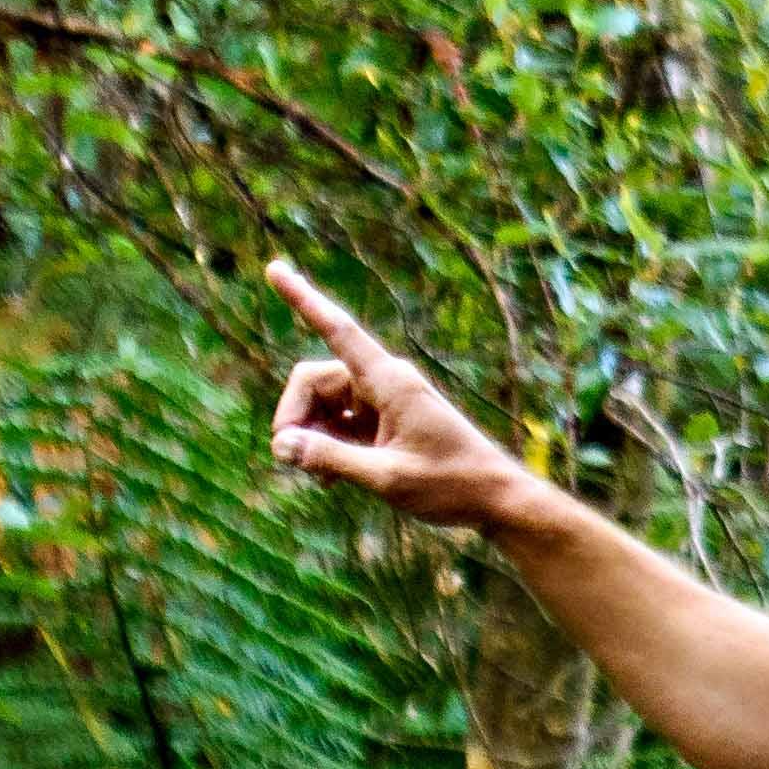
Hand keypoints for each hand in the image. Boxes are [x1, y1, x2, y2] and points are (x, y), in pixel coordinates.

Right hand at [263, 260, 541, 535]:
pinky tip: (330, 480)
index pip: (337, 330)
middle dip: (296, 417)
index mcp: (390, 381)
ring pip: (323, 405)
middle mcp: (384, 381)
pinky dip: (329, 446)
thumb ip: (331, 459)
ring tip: (321, 480)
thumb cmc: (452, 485)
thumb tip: (283, 445)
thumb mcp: (386, 477)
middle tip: (290, 460)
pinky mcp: (385, 423)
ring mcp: (384, 401)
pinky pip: (339, 423)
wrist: (496, 500)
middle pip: (314, 381)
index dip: (302, 300)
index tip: (273, 269)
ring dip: (312, 437)